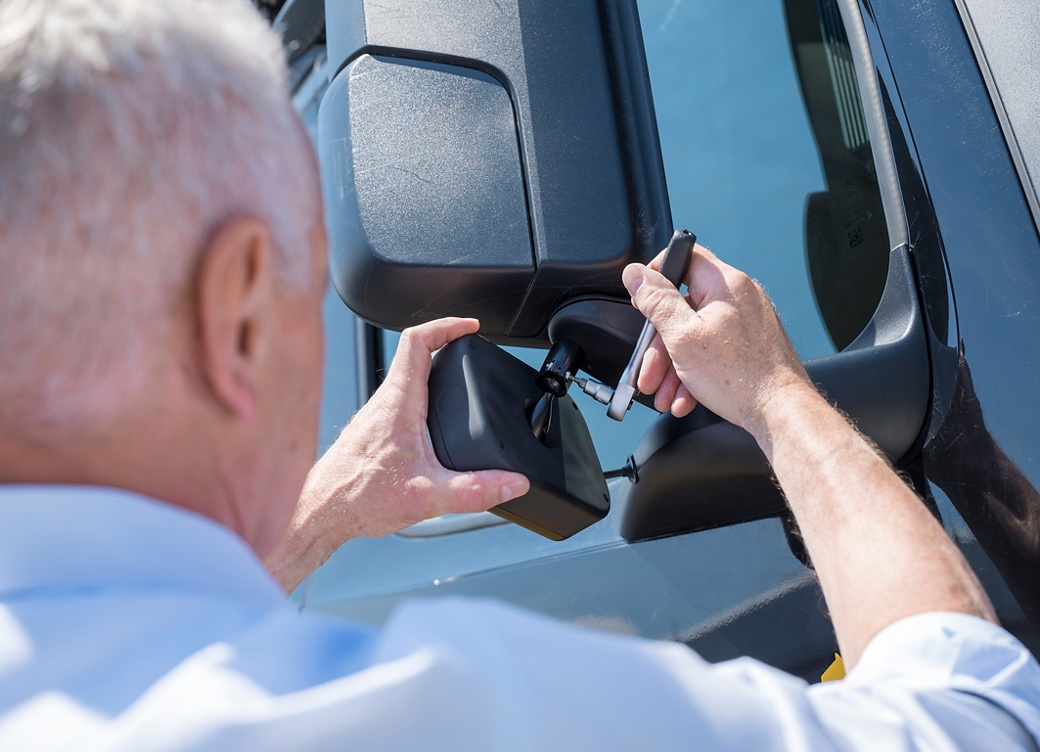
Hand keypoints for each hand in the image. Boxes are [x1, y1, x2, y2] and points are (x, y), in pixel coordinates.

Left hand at [266, 317, 529, 590]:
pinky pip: (397, 399)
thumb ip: (476, 490)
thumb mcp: (428, 498)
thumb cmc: (358, 498)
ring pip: (404, 377)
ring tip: (457, 376)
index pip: (418, 341)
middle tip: (470, 348)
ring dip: (430, 368)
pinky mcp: (371, 431)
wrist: (320, 512)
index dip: (447, 325)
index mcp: (399, 404)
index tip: (471, 327)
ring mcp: (375, 415)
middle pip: (413, 354)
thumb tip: (513, 483)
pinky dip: (419, 394)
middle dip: (445, 343)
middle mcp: (384, 402)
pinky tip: (431, 419)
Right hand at [621, 245, 810, 436]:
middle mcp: (740, 298)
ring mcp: (747, 323)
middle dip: (660, 345)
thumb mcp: (683, 336)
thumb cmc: (740, 377)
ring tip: (664, 394)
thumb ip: (657, 302)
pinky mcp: (751, 346)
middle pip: (684, 308)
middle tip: (648, 370)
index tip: (642, 298)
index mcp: (725, 285)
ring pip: (696, 335)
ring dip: (674, 367)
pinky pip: (713, 352)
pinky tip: (685, 398)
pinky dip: (695, 373)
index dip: (657, 274)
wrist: (780, 413)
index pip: (685, 256)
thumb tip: (636, 274)